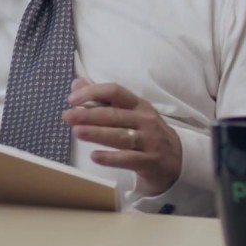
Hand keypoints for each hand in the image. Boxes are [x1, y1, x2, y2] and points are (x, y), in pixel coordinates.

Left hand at [61, 77, 182, 195]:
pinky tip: (94, 156)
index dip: (93, 92)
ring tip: (77, 132)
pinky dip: (111, 158)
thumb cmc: (146, 133)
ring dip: (97, 133)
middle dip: (89, 115)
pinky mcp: (151, 161)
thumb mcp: (129, 113)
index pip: (115, 91)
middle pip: (114, 115)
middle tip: (67, 117)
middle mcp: (145, 120)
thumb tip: (76, 84)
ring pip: (121, 136)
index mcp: (138, 105)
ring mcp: (150, 141)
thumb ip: (102, 99)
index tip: (72, 100)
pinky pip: (129, 159)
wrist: (178, 160)